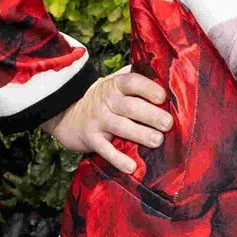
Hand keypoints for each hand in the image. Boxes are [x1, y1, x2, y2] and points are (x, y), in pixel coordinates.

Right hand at [42, 66, 173, 173]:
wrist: (68, 114)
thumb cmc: (103, 98)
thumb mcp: (113, 82)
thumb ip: (134, 76)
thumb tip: (162, 70)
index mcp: (115, 85)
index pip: (132, 82)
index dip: (147, 88)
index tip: (162, 97)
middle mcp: (107, 101)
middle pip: (130, 107)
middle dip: (150, 115)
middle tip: (168, 123)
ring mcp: (98, 120)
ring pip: (121, 127)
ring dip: (140, 134)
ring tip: (157, 140)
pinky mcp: (91, 139)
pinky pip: (105, 150)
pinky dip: (118, 159)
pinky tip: (131, 167)